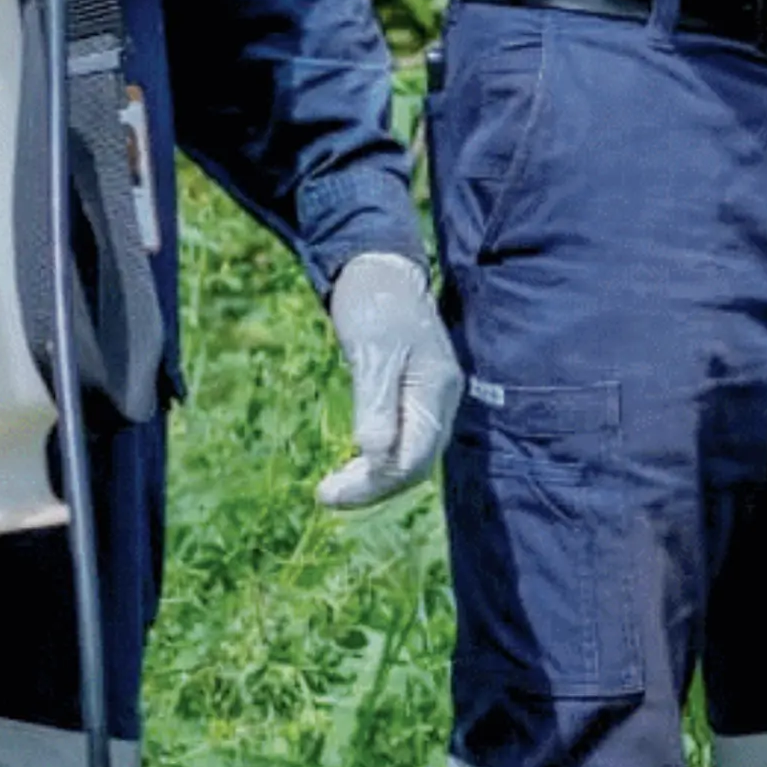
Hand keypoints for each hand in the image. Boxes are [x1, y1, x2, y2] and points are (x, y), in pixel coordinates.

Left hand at [315, 253, 458, 511]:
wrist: (381, 271)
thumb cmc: (373, 305)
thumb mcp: (370, 352)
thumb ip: (375, 404)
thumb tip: (373, 455)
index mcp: (436, 390)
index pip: (414, 459)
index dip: (373, 484)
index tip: (326, 494)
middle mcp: (442, 400)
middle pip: (416, 464)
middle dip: (372, 488)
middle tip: (324, 496)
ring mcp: (432, 398)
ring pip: (412, 457)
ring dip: (374, 478)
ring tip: (333, 488)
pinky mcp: (417, 395)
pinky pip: (405, 440)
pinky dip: (378, 459)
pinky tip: (354, 462)